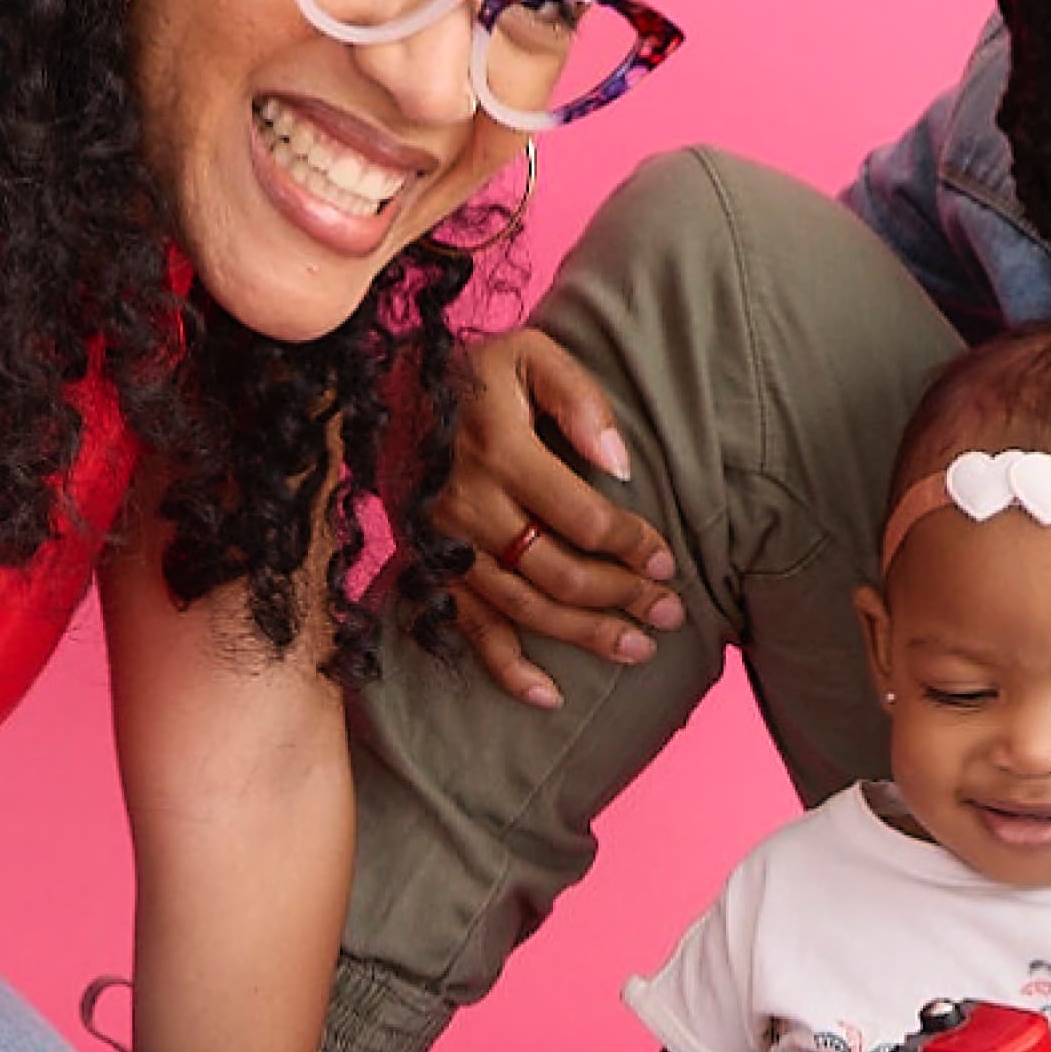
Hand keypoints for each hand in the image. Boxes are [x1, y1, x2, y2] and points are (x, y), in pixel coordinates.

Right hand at [440, 329, 682, 707]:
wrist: (381, 393)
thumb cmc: (473, 374)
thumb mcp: (530, 356)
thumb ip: (580, 400)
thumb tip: (620, 466)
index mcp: (499, 451)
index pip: (580, 517)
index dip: (631, 545)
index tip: (666, 560)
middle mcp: (467, 506)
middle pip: (557, 572)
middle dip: (622, 597)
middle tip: (670, 612)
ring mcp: (443, 544)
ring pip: (523, 608)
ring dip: (584, 635)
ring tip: (638, 649)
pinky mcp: (427, 566)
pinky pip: (467, 627)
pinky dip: (506, 668)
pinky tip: (549, 695)